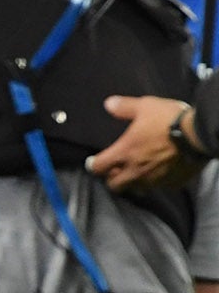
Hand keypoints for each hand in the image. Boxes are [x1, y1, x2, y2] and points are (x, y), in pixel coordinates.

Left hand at [86, 95, 205, 191]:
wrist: (199, 134)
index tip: (94, 162)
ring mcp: (153, 180)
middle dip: (112, 178)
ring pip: (135, 188)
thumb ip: (125, 107)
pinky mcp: (170, 184)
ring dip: (132, 182)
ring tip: (136, 174)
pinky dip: (156, 182)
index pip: (98, 167)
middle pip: (114, 185)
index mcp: (124, 153)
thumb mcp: (145, 106)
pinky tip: (159, 174)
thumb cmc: (169, 119)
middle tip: (115, 170)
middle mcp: (134, 171)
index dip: (93, 165)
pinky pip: (158, 187)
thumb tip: (108, 104)